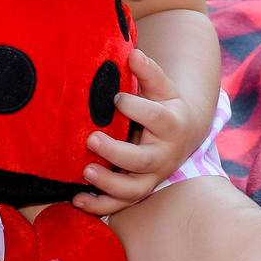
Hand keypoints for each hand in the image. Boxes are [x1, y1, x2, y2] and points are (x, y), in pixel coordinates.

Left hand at [74, 48, 208, 216]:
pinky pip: (120, 205)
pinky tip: (76, 200)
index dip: (134, 107)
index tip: (115, 97)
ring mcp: (152, 177)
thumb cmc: (166, 105)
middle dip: (116, 152)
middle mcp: (164, 156)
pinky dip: (99, 206)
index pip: (156, 118)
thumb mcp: (162, 87)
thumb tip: (134, 54)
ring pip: (133, 189)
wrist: (183, 134)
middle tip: (91, 138)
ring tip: (85, 171)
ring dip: (108, 184)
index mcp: (171, 125)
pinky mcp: (138, 190)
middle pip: (143, 160)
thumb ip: (148, 72)